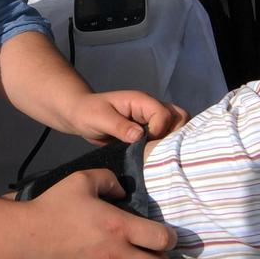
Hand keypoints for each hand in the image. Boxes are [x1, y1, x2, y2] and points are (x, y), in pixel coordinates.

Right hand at [18, 169, 175, 258]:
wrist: (25, 237)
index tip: (165, 232)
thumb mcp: (82, 180)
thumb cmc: (54, 206)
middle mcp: (117, 255)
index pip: (163, 240)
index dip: (170, 236)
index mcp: (119, 227)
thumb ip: (109, 180)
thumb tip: (124, 193)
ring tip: (133, 257)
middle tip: (153, 249)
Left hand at [66, 90, 189, 145]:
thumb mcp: (100, 118)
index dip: (158, 130)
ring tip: (156, 153)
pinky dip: (165, 146)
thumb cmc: (87, 113)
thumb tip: (139, 136)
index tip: (144, 142)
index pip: (164, 114)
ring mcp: (151, 120)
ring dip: (171, 140)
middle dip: (174, 134)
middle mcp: (150, 108)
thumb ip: (119, 126)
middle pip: (179, 116)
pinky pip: (166, 136)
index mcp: (141, 101)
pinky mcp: (149, 131)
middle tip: (158, 149)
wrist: (80, 116)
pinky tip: (154, 157)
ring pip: (177, 126)